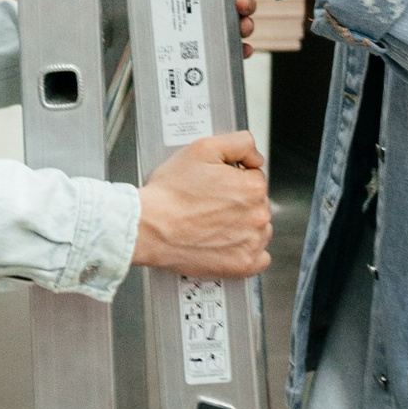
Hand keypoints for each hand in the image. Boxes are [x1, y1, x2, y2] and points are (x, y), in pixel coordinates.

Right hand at [133, 130, 270, 276]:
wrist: (148, 227)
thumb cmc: (169, 193)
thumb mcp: (203, 148)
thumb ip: (239, 143)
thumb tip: (255, 156)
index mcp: (252, 187)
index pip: (254, 178)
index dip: (234, 178)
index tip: (217, 185)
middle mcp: (257, 216)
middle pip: (257, 204)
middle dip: (238, 202)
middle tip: (210, 204)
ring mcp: (251, 243)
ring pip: (259, 229)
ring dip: (244, 226)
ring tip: (213, 223)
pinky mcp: (243, 265)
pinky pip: (259, 258)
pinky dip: (246, 251)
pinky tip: (227, 243)